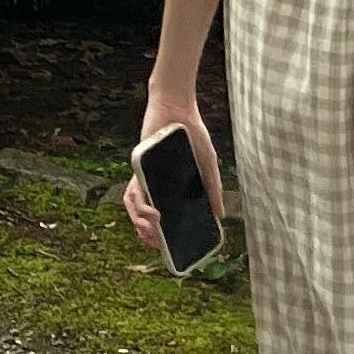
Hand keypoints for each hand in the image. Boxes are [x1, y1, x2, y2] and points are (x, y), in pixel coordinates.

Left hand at [122, 95, 224, 252]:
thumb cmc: (193, 132)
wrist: (177, 106)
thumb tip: (220, 213)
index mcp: (172, 186)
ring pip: (136, 207)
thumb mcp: (207, 161)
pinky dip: (139, 204)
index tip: (173, 248)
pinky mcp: (139, 165)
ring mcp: (146, 175)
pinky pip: (133, 188)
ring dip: (140, 222)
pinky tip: (151, 211)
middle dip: (149, 234)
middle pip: (146, 216)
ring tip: (153, 230)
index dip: (165, 234)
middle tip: (160, 242)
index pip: (166, 215)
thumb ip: (212, 186)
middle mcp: (157, 183)